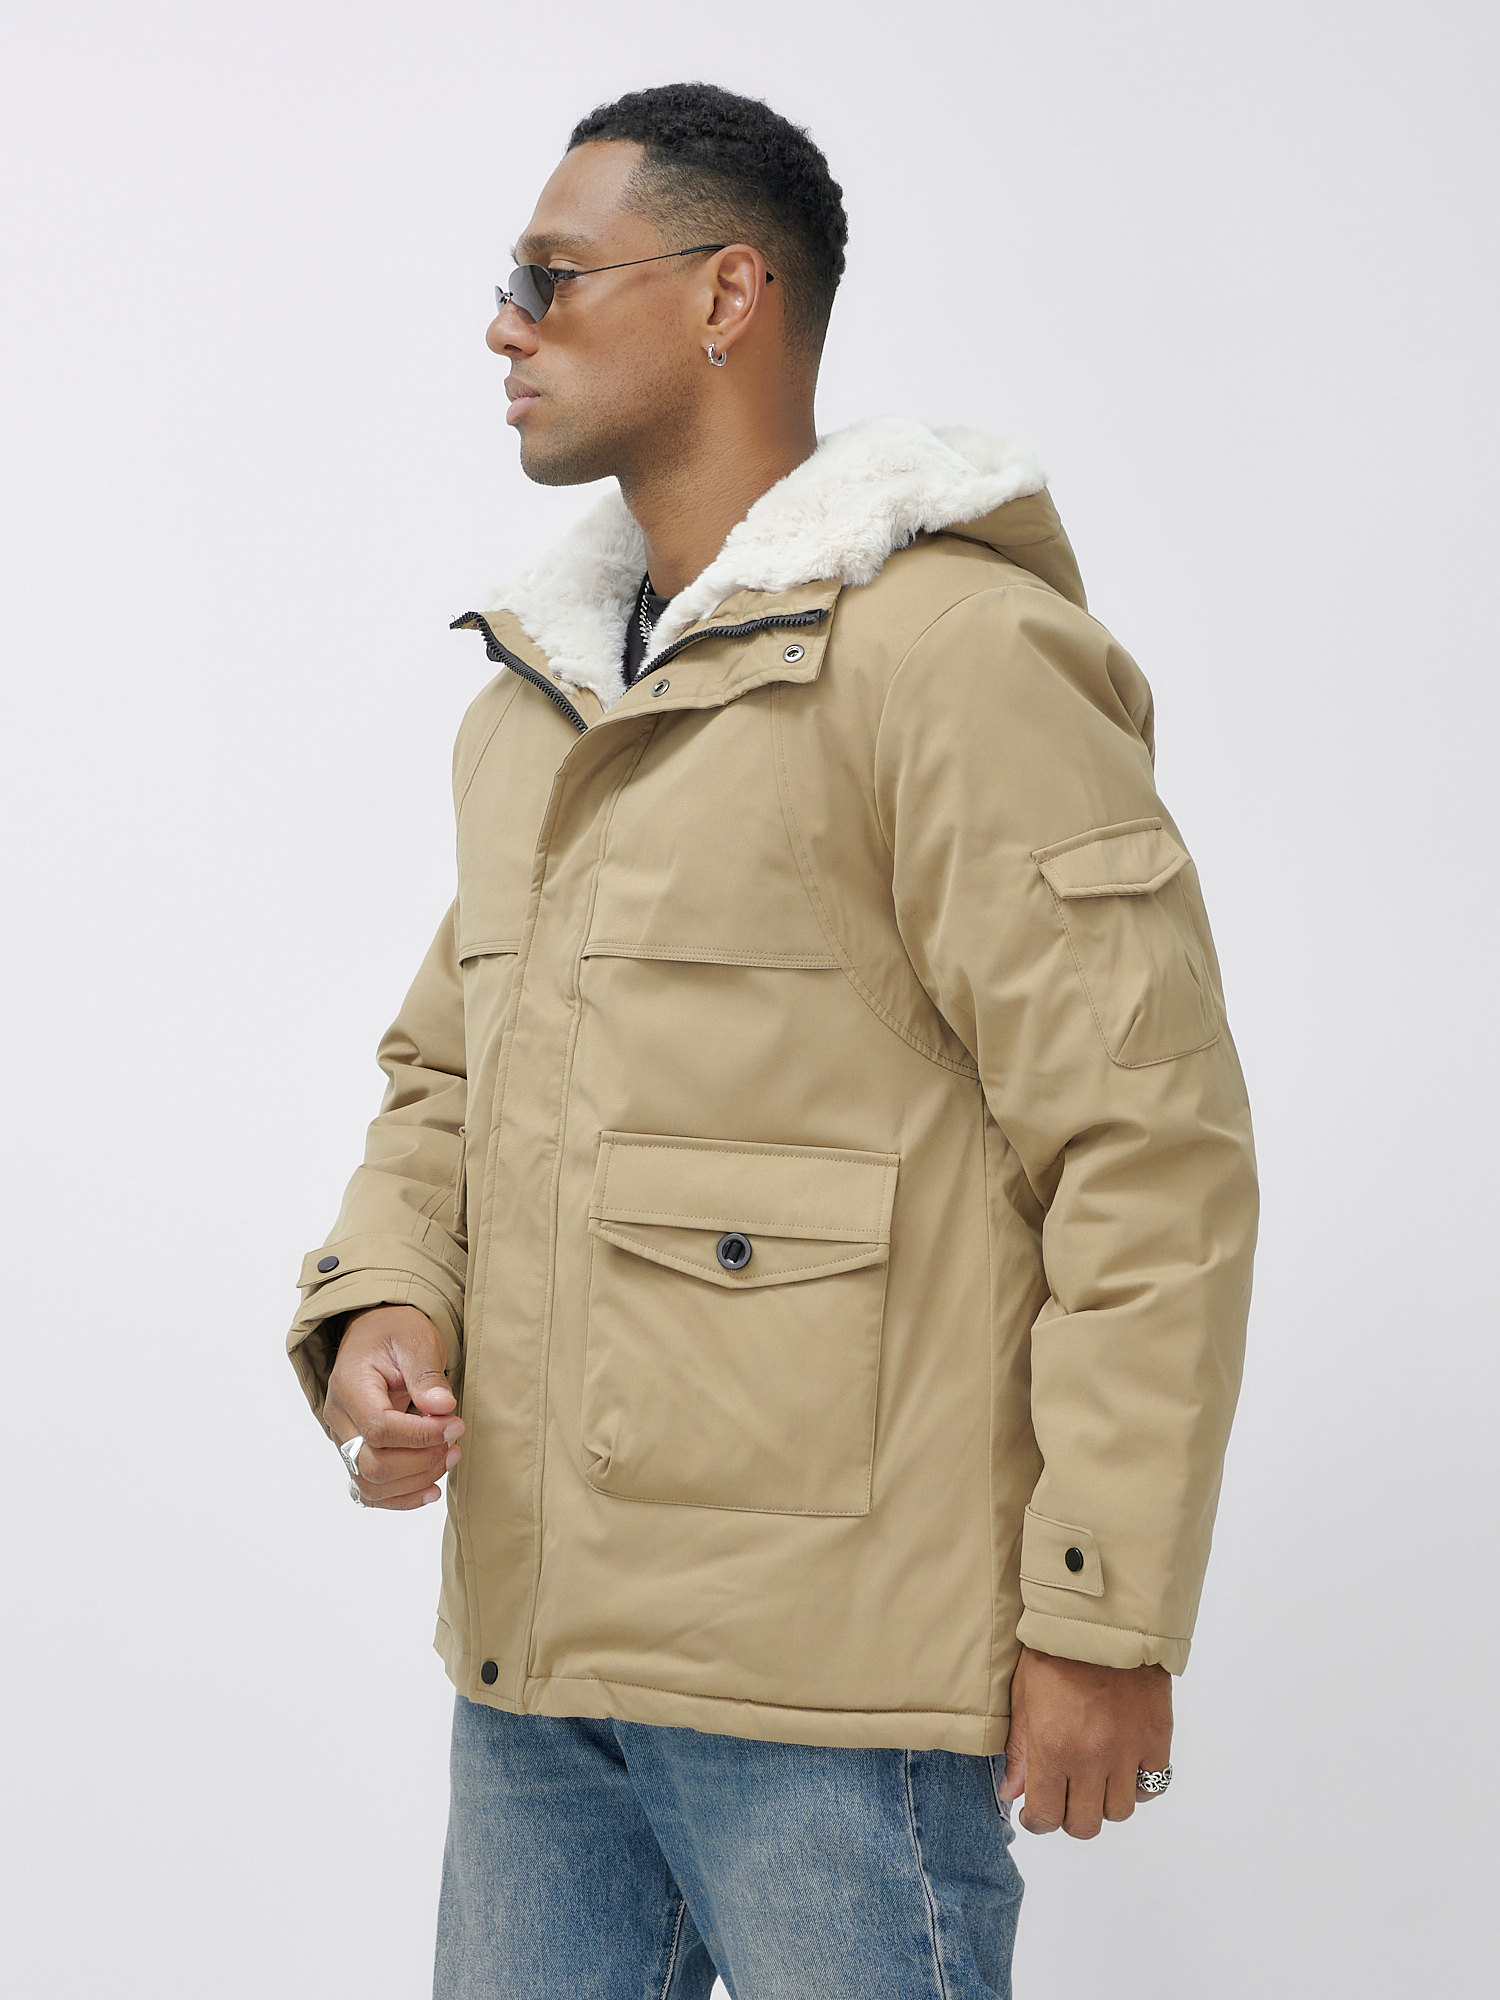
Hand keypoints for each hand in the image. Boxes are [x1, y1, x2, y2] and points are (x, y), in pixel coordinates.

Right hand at [323, 1304, 463, 1510]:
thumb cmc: (395, 1333)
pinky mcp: (356, 1452)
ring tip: (449, 1458)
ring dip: (415, 1480)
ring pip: (370, 1483)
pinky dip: (400, 1497)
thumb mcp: (416, 1340)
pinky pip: (370, 1489)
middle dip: (420, 1461)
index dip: (420, 1436)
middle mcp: (340, 1418)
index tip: (454, 1426)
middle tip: (454, 1445)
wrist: (376, 1334)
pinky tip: (430, 1490)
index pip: (379, 1429)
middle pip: (371, 1464)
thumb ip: (426, 1374)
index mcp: (350, 1386)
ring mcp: (344, 1439)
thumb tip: (442, 1407)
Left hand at [998, 1645, 1172, 1837]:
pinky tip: (1124, 1765)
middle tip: (1065, 1796)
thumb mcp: (1023, 1696)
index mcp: (1052, 1749)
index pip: (1047, 1817)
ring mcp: (1128, 1751)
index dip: (1038, 1820)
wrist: (1103, 1618)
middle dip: (1070, 1816)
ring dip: (1104, 1800)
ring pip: (1120, 1811)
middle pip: (1086, 1824)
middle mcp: (1092, 1759)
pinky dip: (1139, 1783)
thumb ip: (1019, 1751)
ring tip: (1094, 1777)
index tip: (1036, 1812)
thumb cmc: (1055, 1652)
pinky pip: (1152, 1785)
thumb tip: (1012, 1792)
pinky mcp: (1157, 1738)